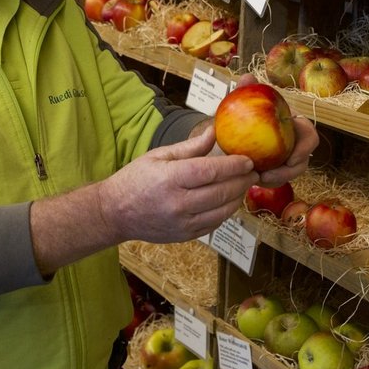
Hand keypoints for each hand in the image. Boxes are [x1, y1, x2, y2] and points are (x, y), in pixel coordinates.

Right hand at [99, 125, 257, 242]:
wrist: (115, 213)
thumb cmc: (135, 180)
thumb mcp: (158, 156)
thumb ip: (190, 147)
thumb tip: (215, 133)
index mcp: (170, 179)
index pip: (210, 172)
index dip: (233, 166)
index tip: (248, 160)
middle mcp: (178, 204)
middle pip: (221, 192)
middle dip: (243, 181)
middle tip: (254, 171)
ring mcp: (183, 223)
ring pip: (223, 211)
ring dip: (238, 197)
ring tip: (244, 184)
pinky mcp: (186, 236)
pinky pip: (215, 224)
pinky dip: (226, 211)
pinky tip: (228, 200)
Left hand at [230, 73, 318, 187]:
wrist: (220, 139)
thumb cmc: (233, 119)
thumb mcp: (234, 106)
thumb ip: (242, 92)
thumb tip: (248, 77)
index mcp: (290, 124)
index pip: (308, 134)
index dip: (305, 146)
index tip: (291, 157)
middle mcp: (292, 143)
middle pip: (304, 159)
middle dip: (292, 170)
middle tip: (271, 174)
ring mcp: (284, 160)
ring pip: (290, 173)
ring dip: (278, 178)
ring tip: (258, 178)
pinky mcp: (274, 173)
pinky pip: (275, 180)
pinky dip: (266, 181)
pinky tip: (252, 181)